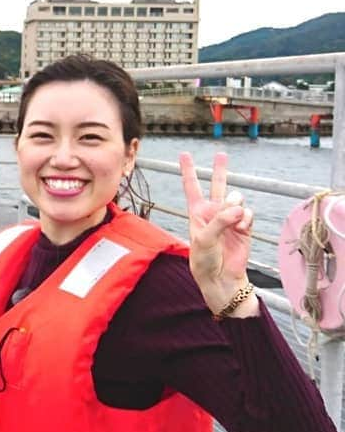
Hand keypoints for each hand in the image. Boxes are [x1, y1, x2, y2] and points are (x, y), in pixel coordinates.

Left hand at [179, 152, 256, 315]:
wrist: (222, 277)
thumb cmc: (205, 260)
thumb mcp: (205, 239)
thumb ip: (220, 220)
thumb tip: (238, 207)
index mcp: (197, 212)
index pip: (191, 187)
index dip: (188, 170)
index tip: (184, 154)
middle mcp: (213, 212)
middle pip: (217, 185)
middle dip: (219, 170)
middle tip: (220, 154)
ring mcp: (229, 218)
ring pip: (236, 198)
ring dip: (235, 206)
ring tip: (233, 220)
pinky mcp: (244, 226)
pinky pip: (247, 213)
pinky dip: (245, 218)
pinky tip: (242, 227)